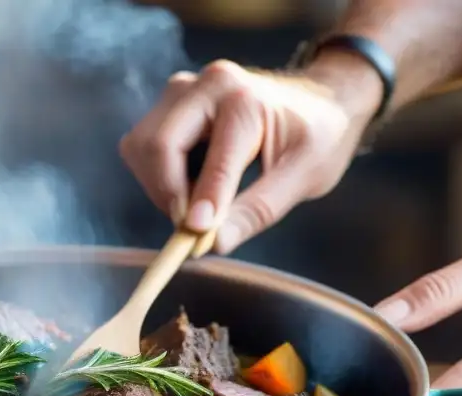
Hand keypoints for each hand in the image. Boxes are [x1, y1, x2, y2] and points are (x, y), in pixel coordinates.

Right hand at [119, 55, 381, 253]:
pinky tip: (191, 184)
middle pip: (157, 146)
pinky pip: (143, 147)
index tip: (194, 239)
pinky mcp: (170, 104)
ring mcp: (182, 90)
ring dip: (160, 186)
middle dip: (168, 195)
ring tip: (199, 202)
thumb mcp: (302, 178)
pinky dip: (159, 176)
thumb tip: (211, 245)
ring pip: (141, 147)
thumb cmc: (318, 138)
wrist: (320, 102)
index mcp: (244, 98)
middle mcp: (206, 85)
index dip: (201, 203)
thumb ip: (255, 212)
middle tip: (192, 228)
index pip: (213, 160)